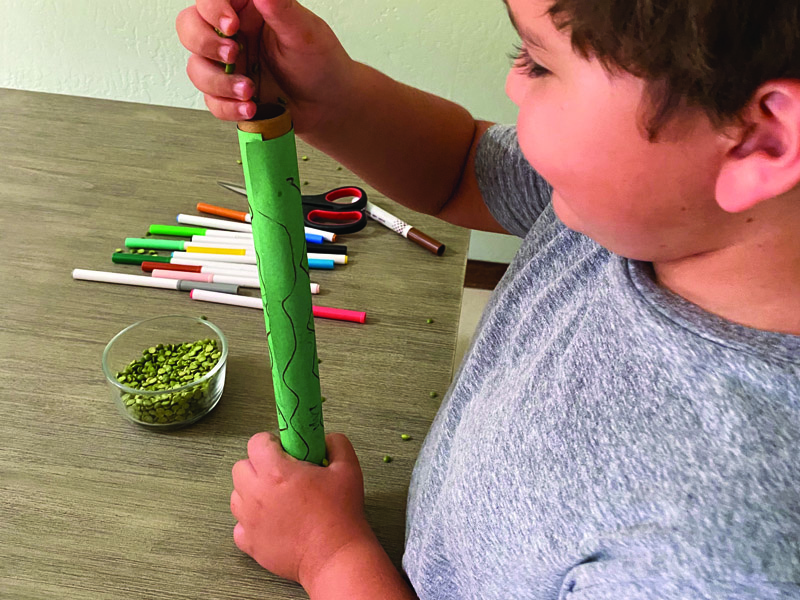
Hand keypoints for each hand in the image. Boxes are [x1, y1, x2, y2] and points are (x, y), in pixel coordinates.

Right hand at [176, 0, 353, 132]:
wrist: (330, 107)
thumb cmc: (322, 65)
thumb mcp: (304, 32)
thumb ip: (279, 7)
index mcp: (250, 11)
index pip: (212, 1)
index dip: (213, 10)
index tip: (231, 26)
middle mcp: (234, 37)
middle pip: (190, 29)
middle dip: (205, 44)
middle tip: (233, 56)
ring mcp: (230, 67)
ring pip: (197, 68)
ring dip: (220, 82)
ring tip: (250, 91)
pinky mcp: (230, 95)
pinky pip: (212, 101)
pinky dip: (228, 107)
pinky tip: (250, 108)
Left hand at [230, 431, 372, 585]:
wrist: (336, 556)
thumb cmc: (340, 516)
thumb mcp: (348, 469)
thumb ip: (336, 444)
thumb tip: (326, 439)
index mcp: (277, 472)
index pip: (256, 442)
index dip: (271, 442)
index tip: (284, 450)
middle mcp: (257, 494)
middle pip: (241, 467)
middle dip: (258, 465)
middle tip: (281, 473)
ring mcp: (250, 521)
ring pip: (236, 495)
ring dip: (252, 492)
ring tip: (277, 498)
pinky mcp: (250, 544)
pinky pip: (239, 525)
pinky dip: (251, 522)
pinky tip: (271, 521)